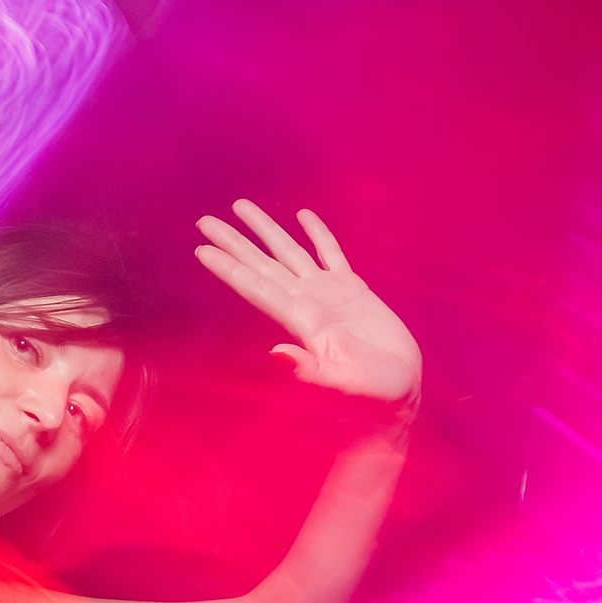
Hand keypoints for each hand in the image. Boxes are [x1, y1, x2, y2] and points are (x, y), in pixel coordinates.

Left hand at [195, 201, 421, 412]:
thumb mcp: (342, 385)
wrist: (400, 392)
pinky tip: (302, 215)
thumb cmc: (372, 396)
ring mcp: (328, 293)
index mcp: (301, 321)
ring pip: (289, 252)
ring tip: (240, 206)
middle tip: (204, 221)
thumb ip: (311, 371)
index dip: (229, 268)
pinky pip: (331, 253)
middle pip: (262, 265)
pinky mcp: (353, 289)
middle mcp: (307, 302)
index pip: (256, 288)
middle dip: (234, 243)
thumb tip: (277, 355)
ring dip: (265, 230)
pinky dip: (318, 233)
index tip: (201, 249)